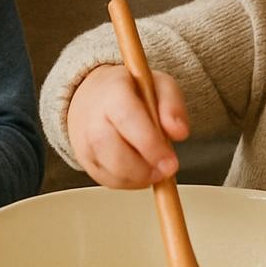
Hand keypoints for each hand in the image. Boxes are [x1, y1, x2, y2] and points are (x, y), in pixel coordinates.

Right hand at [66, 64, 188, 187]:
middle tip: (166, 168)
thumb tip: (179, 132)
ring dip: (141, 177)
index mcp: (113, 94)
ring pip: (113, 173)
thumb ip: (173, 104)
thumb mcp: (159, 84)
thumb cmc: (130, 91)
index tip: (171, 162)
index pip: (128, 120)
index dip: (150, 144)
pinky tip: (140, 167)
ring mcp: (86, 143)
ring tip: (154, 164)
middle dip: (147, 169)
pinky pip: (110, 182)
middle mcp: (93, 120)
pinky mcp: (86, 162)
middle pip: (117, 155)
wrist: (94, 96)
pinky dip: (131, 182)